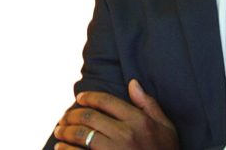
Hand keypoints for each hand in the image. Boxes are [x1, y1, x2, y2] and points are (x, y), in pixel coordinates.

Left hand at [54, 79, 178, 149]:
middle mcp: (125, 134)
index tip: (79, 97)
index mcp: (139, 120)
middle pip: (90, 117)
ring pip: (82, 135)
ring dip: (66, 131)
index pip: (107, 101)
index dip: (90, 97)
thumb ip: (148, 103)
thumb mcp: (165, 126)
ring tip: (59, 130)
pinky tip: (60, 148)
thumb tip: (132, 82)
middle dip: (72, 114)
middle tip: (64, 116)